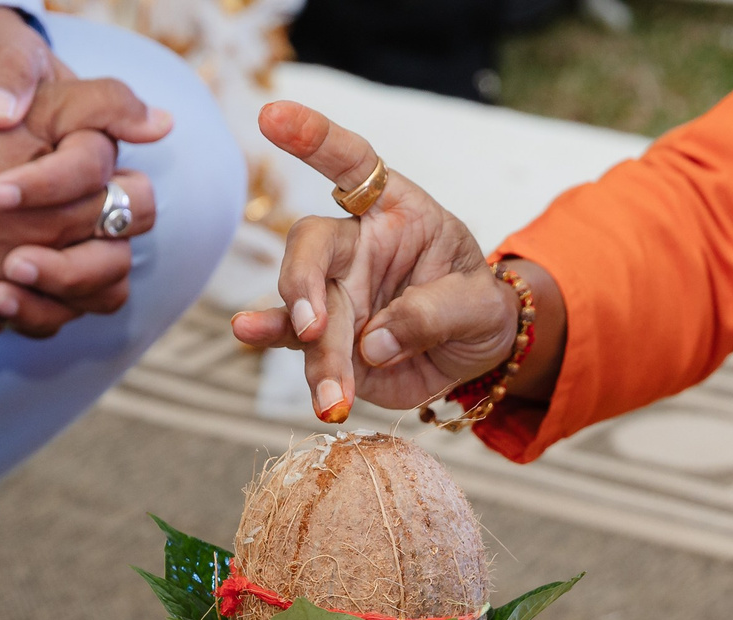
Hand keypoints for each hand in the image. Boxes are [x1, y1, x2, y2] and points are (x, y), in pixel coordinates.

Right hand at [230, 101, 564, 422]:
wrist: (475, 356)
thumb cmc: (479, 309)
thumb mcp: (481, 307)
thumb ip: (434, 314)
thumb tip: (373, 343)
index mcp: (396, 213)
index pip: (352, 163)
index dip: (314, 137)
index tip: (272, 116)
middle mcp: (356, 247)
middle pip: (311, 244)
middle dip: (302, 282)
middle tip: (312, 327)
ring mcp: (337, 293)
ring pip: (304, 308)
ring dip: (309, 347)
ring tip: (327, 391)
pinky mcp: (328, 340)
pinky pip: (295, 342)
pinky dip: (284, 352)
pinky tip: (251, 337)